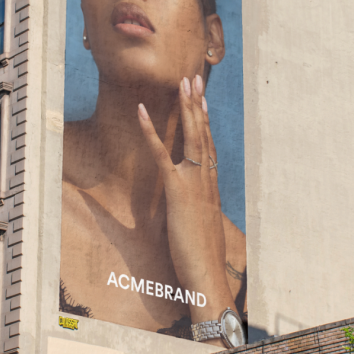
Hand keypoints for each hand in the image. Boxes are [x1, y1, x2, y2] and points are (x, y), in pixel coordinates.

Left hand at [138, 74, 235, 324]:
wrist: (207, 274)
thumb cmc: (202, 259)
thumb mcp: (198, 232)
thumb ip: (194, 217)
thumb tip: (191, 214)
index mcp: (211, 188)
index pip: (209, 148)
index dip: (205, 123)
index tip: (203, 101)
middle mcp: (207, 179)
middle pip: (203, 134)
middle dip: (198, 105)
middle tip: (194, 79)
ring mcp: (195, 182)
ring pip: (192, 137)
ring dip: (187, 108)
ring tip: (183, 83)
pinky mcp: (178, 190)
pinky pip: (161, 154)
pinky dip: (151, 131)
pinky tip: (142, 111)